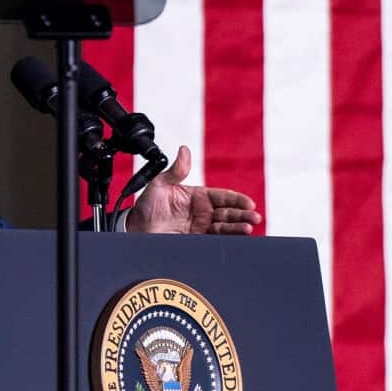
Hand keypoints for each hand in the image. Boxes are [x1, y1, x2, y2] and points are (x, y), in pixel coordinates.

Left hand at [126, 145, 261, 234]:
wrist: (137, 229)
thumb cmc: (147, 206)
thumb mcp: (160, 184)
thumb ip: (176, 170)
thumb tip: (184, 150)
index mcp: (197, 196)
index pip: (222, 196)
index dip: (236, 200)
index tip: (248, 203)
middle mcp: (202, 211)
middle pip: (228, 212)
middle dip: (243, 214)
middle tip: (254, 217)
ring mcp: (200, 226)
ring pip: (225, 226)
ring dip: (238, 227)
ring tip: (249, 228)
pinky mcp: (196, 240)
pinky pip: (215, 239)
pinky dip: (228, 239)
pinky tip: (237, 238)